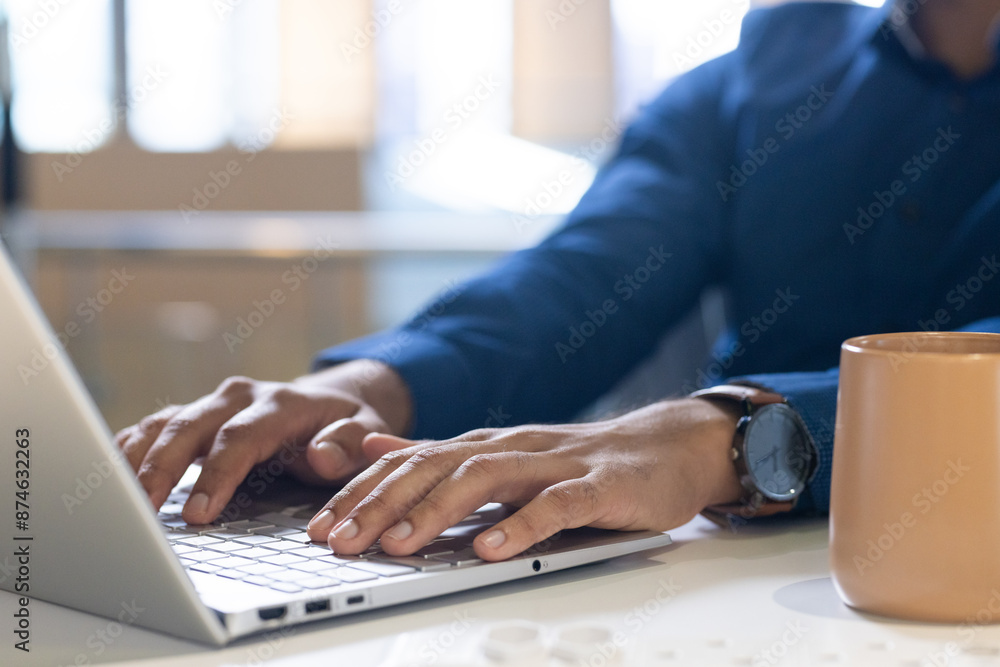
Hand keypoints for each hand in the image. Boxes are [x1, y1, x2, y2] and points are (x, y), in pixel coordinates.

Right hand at [115, 360, 412, 523]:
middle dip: (161, 468)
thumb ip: (349, 443)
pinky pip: (155, 427)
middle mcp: (240, 397)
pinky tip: (110, 475)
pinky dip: (130, 448)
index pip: (240, 438)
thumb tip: (321, 455)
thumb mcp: (366, 431)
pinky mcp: (196, 417)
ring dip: (136, 458)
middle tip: (141, 511)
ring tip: (111, 497)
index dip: (216, 475)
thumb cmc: (349, 424)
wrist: (334, 401)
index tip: (199, 514)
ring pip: (164, 424)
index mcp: (280, 403)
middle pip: (190, 427)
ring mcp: (213, 404)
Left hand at [306, 398, 742, 560]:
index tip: (319, 528)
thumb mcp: (501, 456)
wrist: (668, 446)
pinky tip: (489, 549)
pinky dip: (520, 525)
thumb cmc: (582, 463)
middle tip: (338, 541)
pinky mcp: (598, 486)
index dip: (361, 493)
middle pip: (434, 468)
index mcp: (484, 445)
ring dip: (435, 510)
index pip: (409, 463)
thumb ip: (438, 455)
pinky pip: (555, 505)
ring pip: (484, 479)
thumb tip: (374, 448)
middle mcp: (510, 448)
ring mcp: (554, 464)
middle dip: (380, 504)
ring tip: (398, 545)